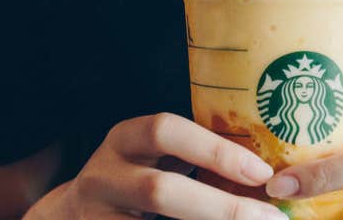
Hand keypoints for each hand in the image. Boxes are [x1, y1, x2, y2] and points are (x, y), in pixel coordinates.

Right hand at [28, 113, 287, 219]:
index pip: (166, 131)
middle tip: (268, 218)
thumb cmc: (135, 179)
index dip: (215, 151)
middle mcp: (104, 174)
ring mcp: (97, 212)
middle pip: (162, 191)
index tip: (261, 172)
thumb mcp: (155, 158)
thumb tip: (270, 173)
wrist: (73, 215)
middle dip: (220, 208)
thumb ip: (196, 158)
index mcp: (124, 138)